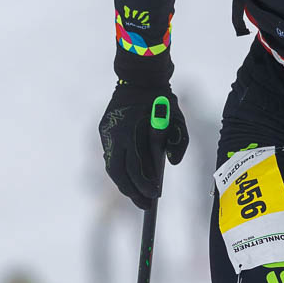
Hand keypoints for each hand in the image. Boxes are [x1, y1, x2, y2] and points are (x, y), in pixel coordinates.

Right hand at [99, 81, 188, 207]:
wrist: (140, 76)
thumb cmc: (163, 100)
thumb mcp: (178, 119)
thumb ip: (179, 142)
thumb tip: (172, 163)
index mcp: (132, 133)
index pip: (136, 168)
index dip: (145, 185)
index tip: (155, 196)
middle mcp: (115, 135)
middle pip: (118, 173)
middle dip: (132, 192)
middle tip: (145, 205)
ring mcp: (107, 133)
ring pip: (111, 166)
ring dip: (124, 183)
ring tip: (137, 195)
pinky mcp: (104, 130)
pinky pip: (111, 155)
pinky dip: (120, 170)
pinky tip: (130, 178)